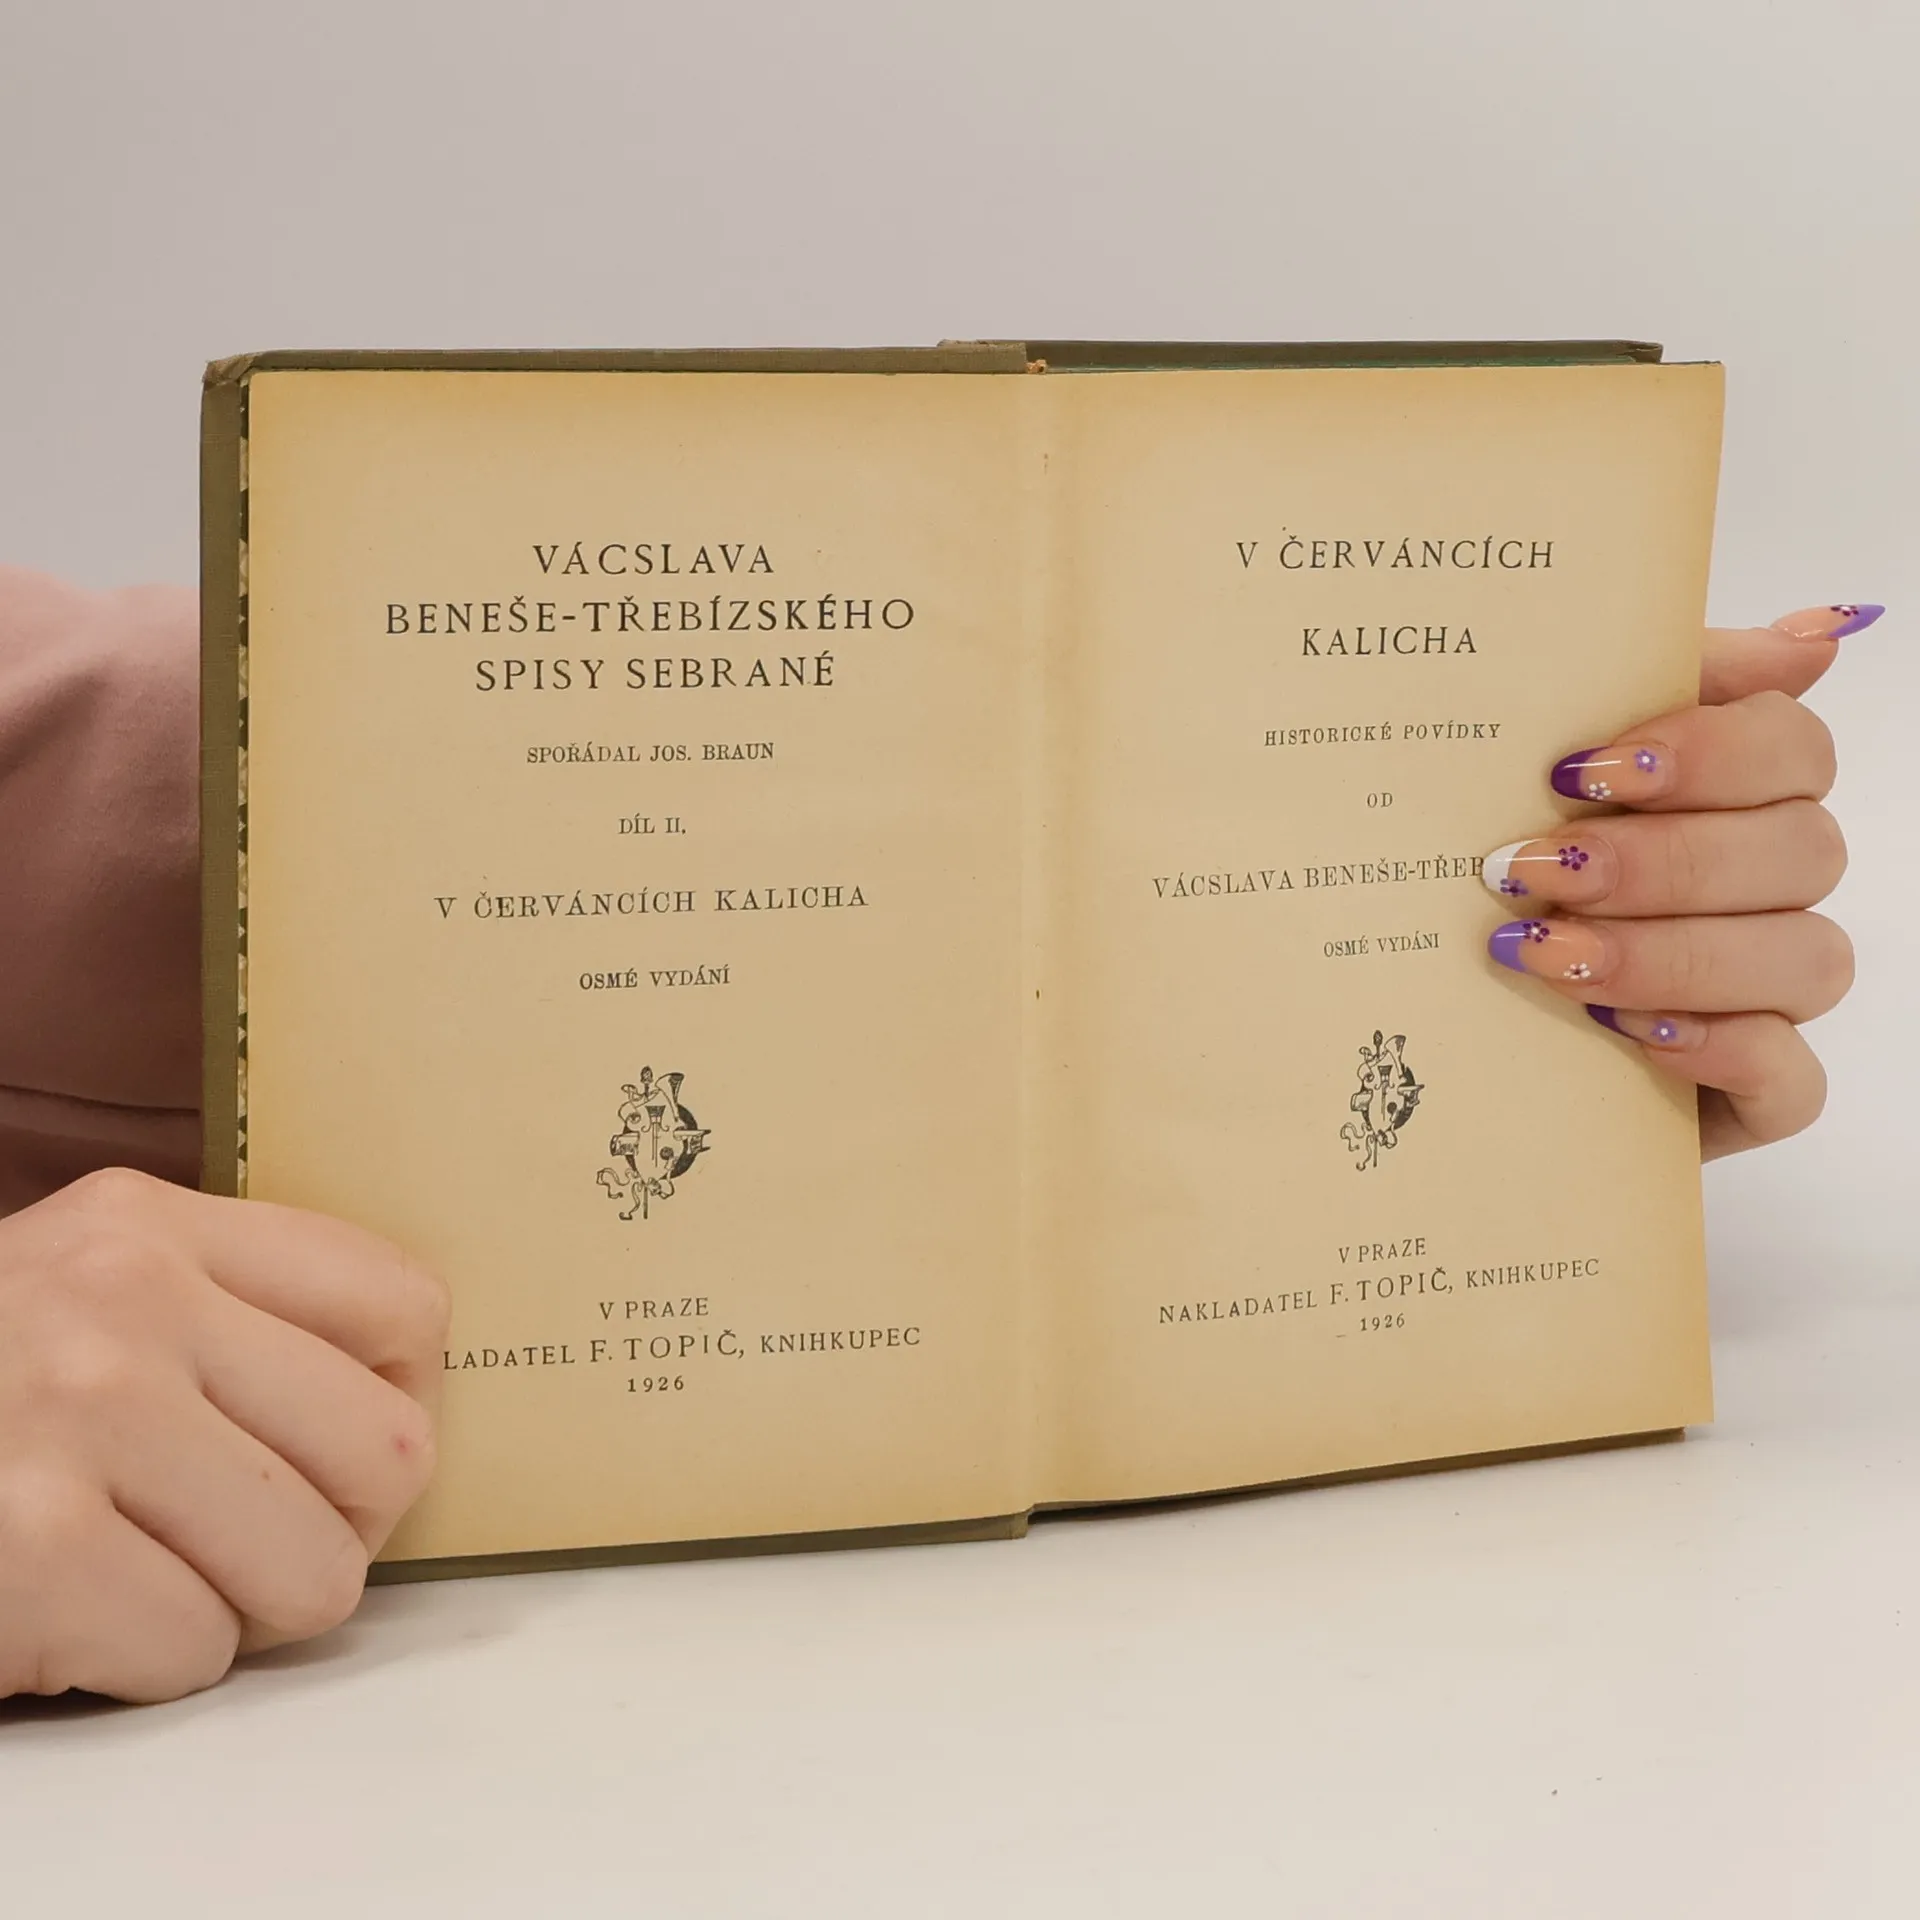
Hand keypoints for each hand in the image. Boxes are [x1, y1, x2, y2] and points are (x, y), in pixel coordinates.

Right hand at [0, 1168, 447, 1702]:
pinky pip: (202, 1652)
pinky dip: (151, 1659)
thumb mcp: (88, 1290)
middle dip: (335, 1524)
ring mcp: (73, 1423)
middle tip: (249, 1533)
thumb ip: (237, 1311)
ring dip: (244, 1604)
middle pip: (389, 1452)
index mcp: (151, 1225)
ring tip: (152, 1567)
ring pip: (316, 1573)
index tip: (333, 1443)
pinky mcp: (33, 1555)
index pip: (403, 1306)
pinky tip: (72, 1608)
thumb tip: (414, 1394)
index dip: (397, 1399)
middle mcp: (121, 1303)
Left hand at [1482, 603, 1878, 1159]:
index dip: (1706, 752)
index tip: (1582, 769)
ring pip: (1803, 958)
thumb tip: (1819, 630)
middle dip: (1661, 859)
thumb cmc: (1505, 875)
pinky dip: (1719, 1048)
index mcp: (1739, 795)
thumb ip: (1644, 679)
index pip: (1790, 748)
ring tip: (1550, 953)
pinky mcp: (1756, 1092)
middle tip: (1537, 866)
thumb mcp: (1530, 767)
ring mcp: (1773, 992)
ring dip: (1670, 952)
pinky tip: (1630, 1031)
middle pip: (1798, 850)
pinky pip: (1790, 1076)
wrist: (1442, 1026)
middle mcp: (1772, 886)